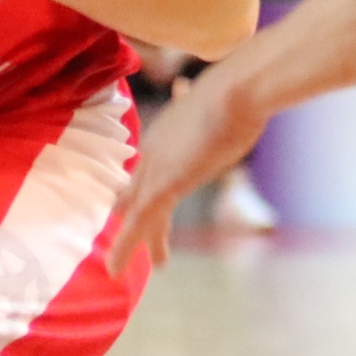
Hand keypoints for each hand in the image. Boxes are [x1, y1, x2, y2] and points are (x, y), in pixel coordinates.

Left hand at [106, 69, 270, 272]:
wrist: (240, 91)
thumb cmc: (241, 89)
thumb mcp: (219, 97)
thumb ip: (202, 101)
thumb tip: (184, 86)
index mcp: (167, 128)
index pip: (150, 163)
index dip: (143, 183)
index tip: (137, 199)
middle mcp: (155, 147)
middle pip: (137, 187)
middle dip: (131, 211)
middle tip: (124, 235)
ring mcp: (156, 166)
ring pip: (134, 211)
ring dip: (130, 240)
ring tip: (117, 266)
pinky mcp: (163, 185)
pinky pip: (136, 223)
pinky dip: (124, 247)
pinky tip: (113, 268)